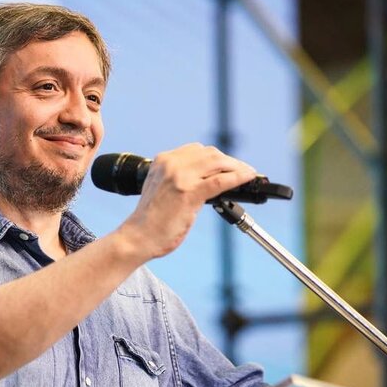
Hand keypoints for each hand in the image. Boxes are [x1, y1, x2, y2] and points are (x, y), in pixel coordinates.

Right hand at [119, 143, 256, 259]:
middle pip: (210, 153)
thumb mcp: (162, 187)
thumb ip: (180, 178)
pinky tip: (247, 178)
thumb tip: (208, 178)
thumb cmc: (151, 219)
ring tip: (248, 175)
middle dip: (230, 161)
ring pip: (218, 163)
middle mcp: (171, 163)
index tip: (229, 165)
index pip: (197, 150)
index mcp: (163, 160)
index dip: (217, 157)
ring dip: (237, 168)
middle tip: (243, 171)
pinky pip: (221, 180)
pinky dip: (238, 177)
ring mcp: (180, 176)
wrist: (138, 236)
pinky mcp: (189, 192)